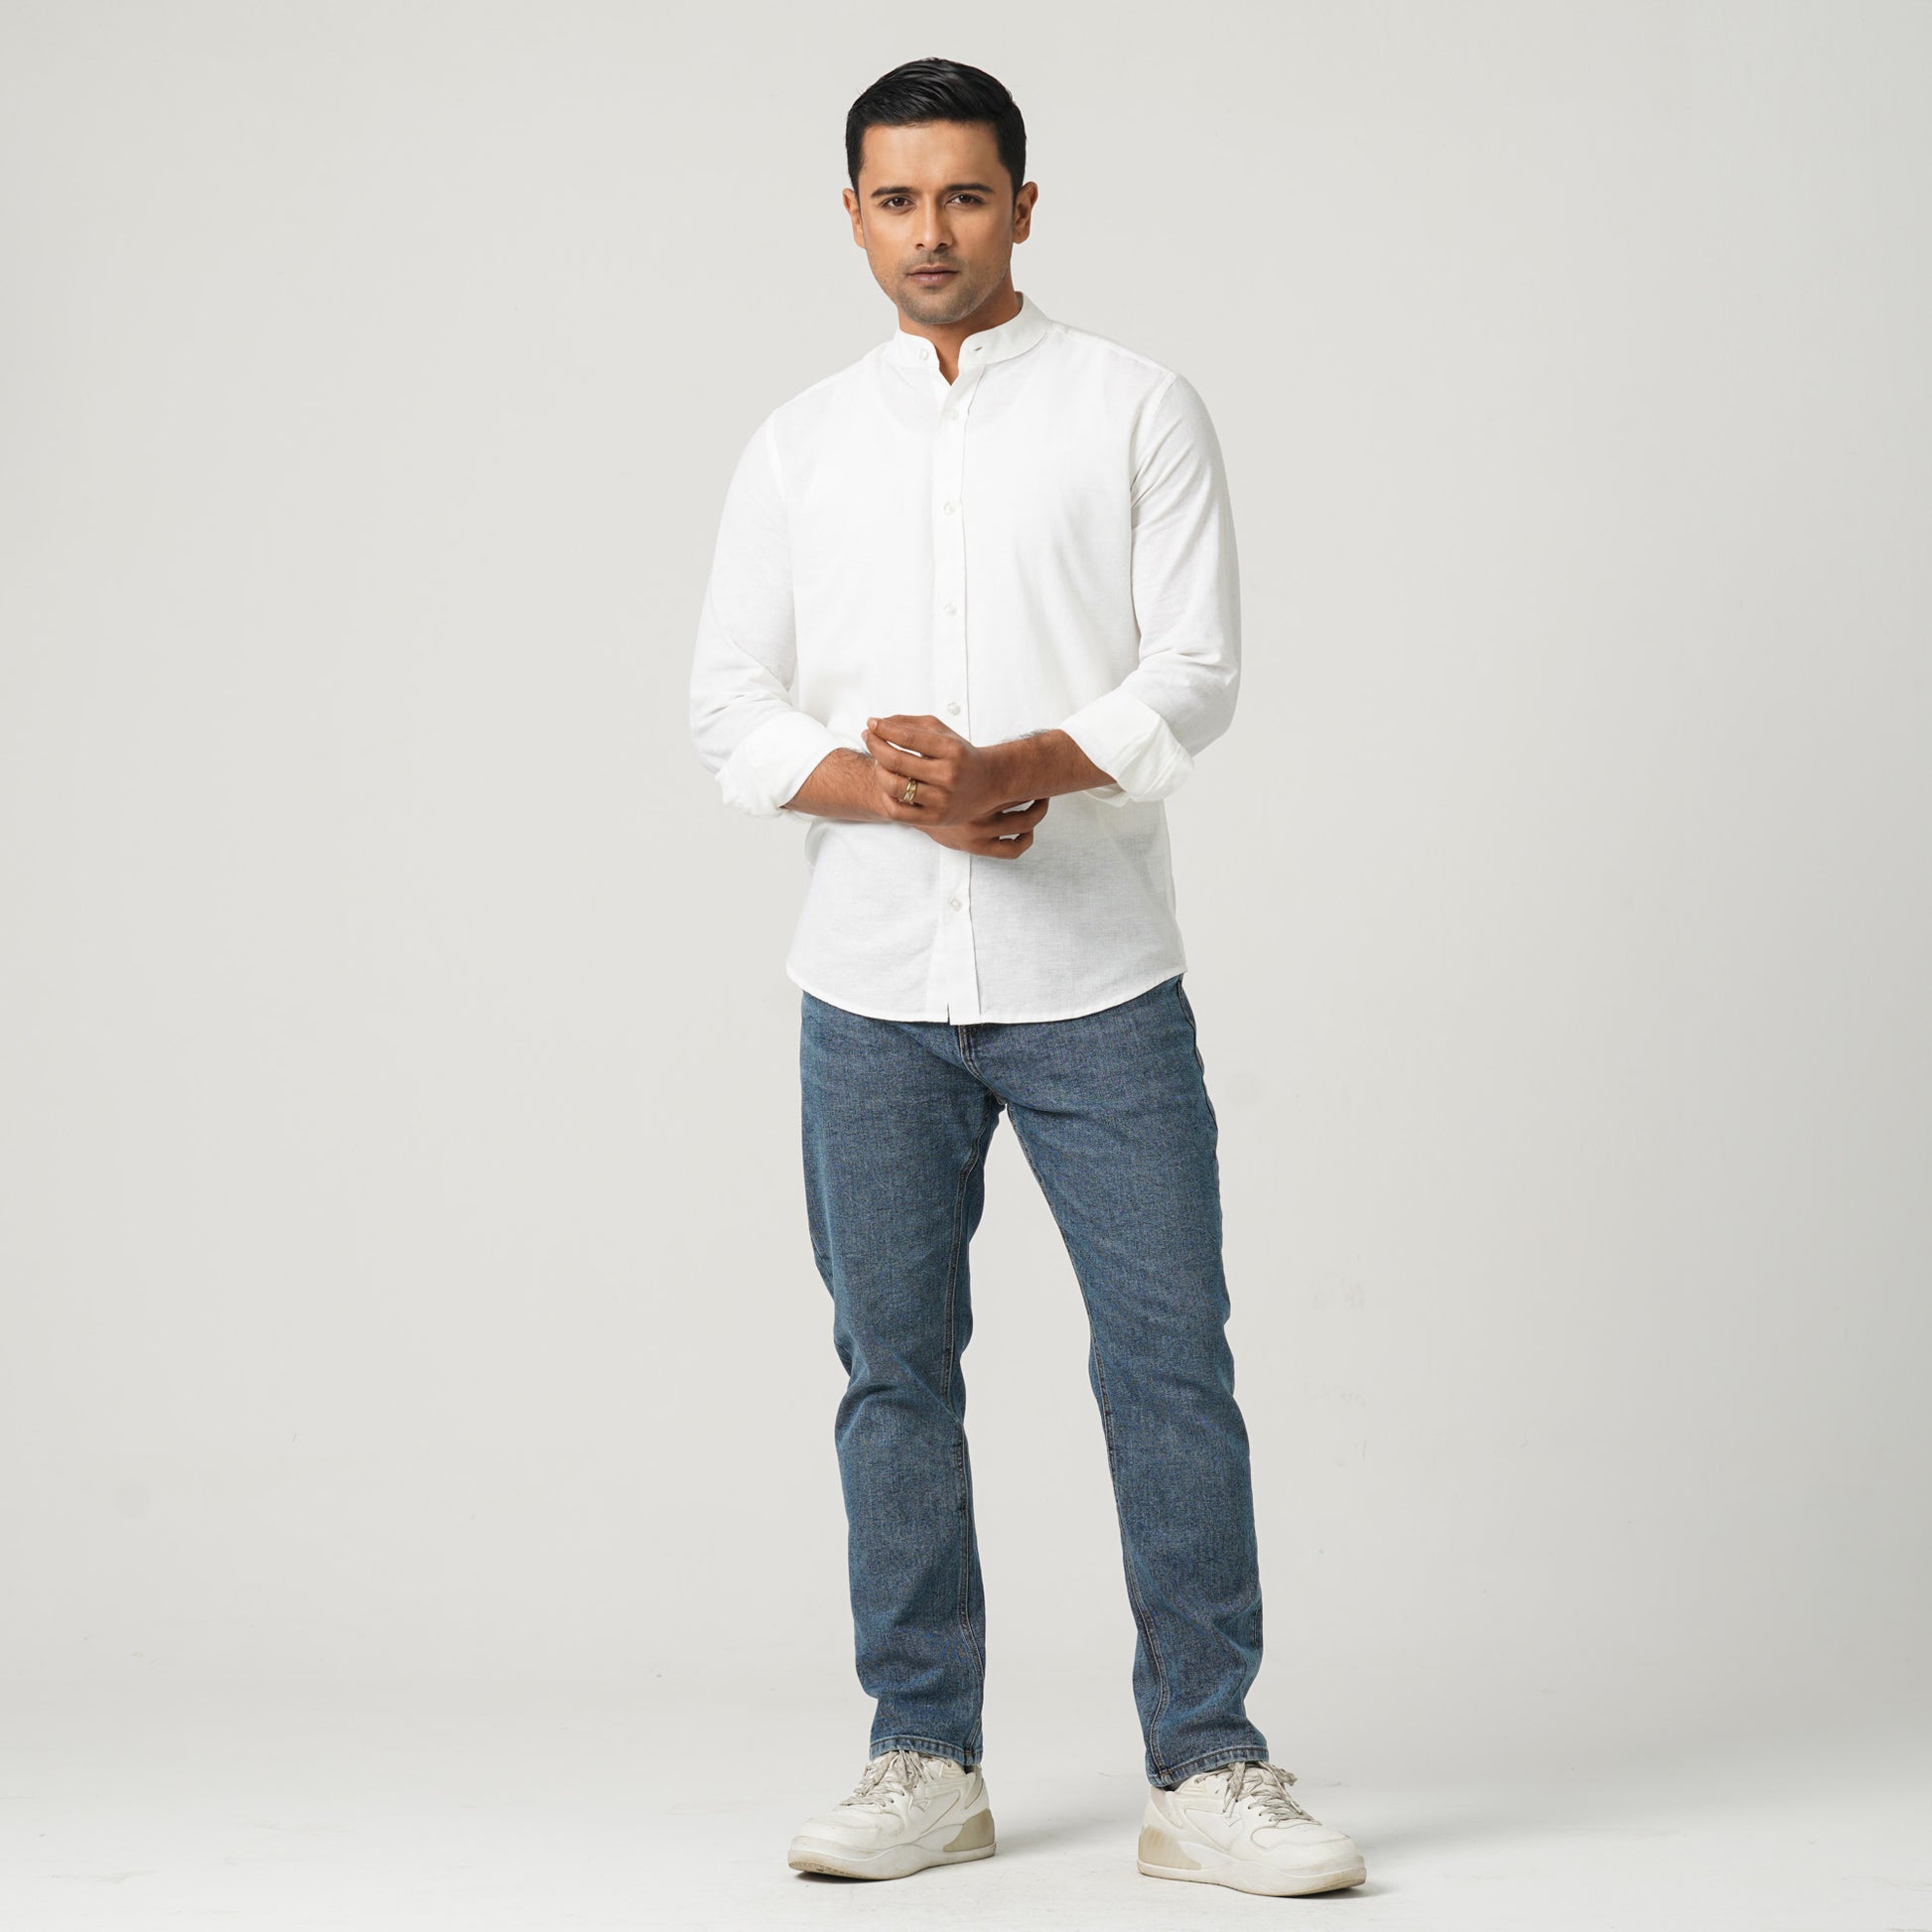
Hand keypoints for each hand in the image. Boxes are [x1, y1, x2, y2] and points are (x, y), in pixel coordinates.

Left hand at [862, 714, 1048, 856]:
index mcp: (952, 750)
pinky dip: (885, 796)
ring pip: (893, 786)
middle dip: (875, 746)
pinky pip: (897, 811)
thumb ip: (911, 724)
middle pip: (896, 761)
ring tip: (879, 762)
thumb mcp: (942, 733)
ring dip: (878, 771)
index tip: (871, 722)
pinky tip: (887, 785)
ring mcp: (941, 800)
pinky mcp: (935, 819)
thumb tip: (876, 723)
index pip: (908, 738)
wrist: (987, 784)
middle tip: (868, 737)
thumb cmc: (959, 754)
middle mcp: (948, 776)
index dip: (884, 729)